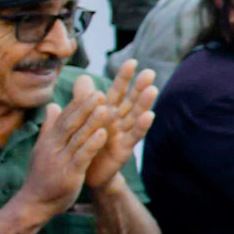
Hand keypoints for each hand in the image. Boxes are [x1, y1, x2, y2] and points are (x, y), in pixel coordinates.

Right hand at [18, 83, 111, 217]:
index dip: (78, 104)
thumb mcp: (44, 148)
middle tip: (99, 92)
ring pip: (77, 137)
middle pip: (70, 123)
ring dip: (92, 121)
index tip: (92, 89)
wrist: (35, 203)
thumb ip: (50, 127)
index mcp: (49, 140)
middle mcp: (53, 146)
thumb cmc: (43, 175)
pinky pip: (82, 155)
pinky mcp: (69, 172)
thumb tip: (52, 105)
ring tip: (106, 107)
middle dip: (85, 107)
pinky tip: (104, 134)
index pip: (64, 117)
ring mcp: (61, 159)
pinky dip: (92, 144)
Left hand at [83, 60, 157, 189]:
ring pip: (135, 115)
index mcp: (107, 111)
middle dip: (139, 86)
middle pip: (131, 100)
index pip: (117, 91)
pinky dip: (142, 126)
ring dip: (144, 103)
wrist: (85, 172)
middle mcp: (118, 120)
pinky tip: (149, 115)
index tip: (132, 62)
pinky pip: (134, 136)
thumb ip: (82, 100)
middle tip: (149, 72)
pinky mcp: (125, 149)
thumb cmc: (86, 143)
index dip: (124, 78)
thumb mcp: (81, 119)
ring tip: (152, 89)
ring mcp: (123, 134)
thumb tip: (83, 77)